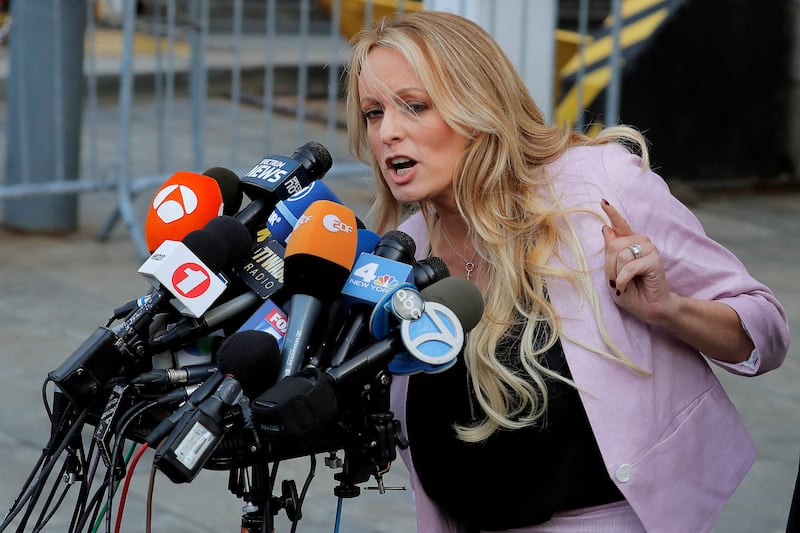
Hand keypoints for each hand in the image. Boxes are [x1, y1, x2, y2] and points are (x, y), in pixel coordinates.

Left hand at [600, 199, 674, 325]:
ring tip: (625, 283)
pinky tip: (627, 286)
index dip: (612, 213)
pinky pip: (629, 266)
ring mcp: (649, 249)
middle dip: (610, 266)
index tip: (603, 202)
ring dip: (617, 273)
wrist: (649, 309)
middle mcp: (641, 242)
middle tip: (618, 280)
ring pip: (620, 254)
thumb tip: (606, 228)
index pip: (620, 225)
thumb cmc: (632, 293)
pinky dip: (623, 279)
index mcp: (630, 244)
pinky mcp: (654, 259)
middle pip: (613, 245)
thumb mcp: (613, 273)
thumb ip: (610, 252)